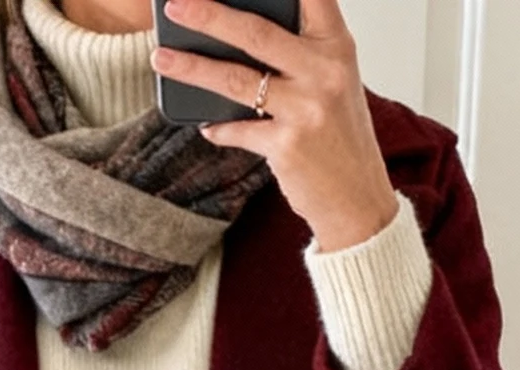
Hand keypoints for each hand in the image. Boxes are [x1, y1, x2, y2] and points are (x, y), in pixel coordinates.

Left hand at [152, 0, 398, 250]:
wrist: (359, 201)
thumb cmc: (340, 137)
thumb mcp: (333, 82)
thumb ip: (300, 54)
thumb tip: (235, 32)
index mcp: (337, 46)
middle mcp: (325, 71)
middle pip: (256, 32)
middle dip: (209, 15)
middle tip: (175, 5)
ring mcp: (306, 109)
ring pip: (236, 80)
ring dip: (192, 68)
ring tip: (160, 58)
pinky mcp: (287, 146)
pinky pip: (238, 129)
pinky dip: (218, 127)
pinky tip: (206, 124)